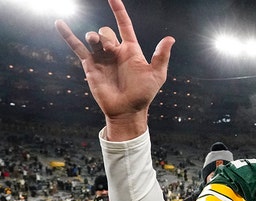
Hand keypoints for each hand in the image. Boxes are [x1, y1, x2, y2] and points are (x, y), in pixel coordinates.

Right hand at [54, 0, 174, 140]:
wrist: (127, 110)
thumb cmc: (144, 94)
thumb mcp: (156, 74)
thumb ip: (161, 56)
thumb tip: (170, 39)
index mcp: (131, 50)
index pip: (124, 25)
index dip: (119, 11)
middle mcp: (115, 51)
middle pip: (106, 31)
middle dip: (107, 36)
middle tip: (110, 48)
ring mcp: (102, 58)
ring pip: (93, 38)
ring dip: (94, 38)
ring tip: (97, 43)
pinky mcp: (90, 66)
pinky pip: (77, 47)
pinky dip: (68, 35)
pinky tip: (60, 23)